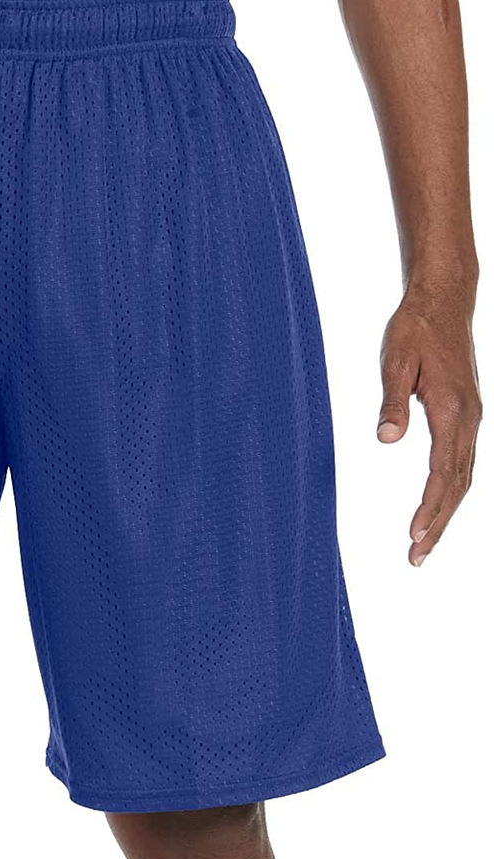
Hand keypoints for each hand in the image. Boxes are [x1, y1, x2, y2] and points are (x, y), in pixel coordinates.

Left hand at [377, 284, 480, 566]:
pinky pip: (463, 461)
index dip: (428, 507)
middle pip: (457, 485)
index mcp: (451, 409)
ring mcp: (471, 417)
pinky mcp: (466, 414)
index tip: (414, 534)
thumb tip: (386, 438)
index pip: (442, 472)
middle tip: (417, 556)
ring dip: (445, 512)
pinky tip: (440, 505)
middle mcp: (468, 418)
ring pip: (463, 476)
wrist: (443, 302)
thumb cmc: (416, 330)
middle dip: (437, 523)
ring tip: (424, 541)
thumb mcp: (395, 362)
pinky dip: (452, 490)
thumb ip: (391, 402)